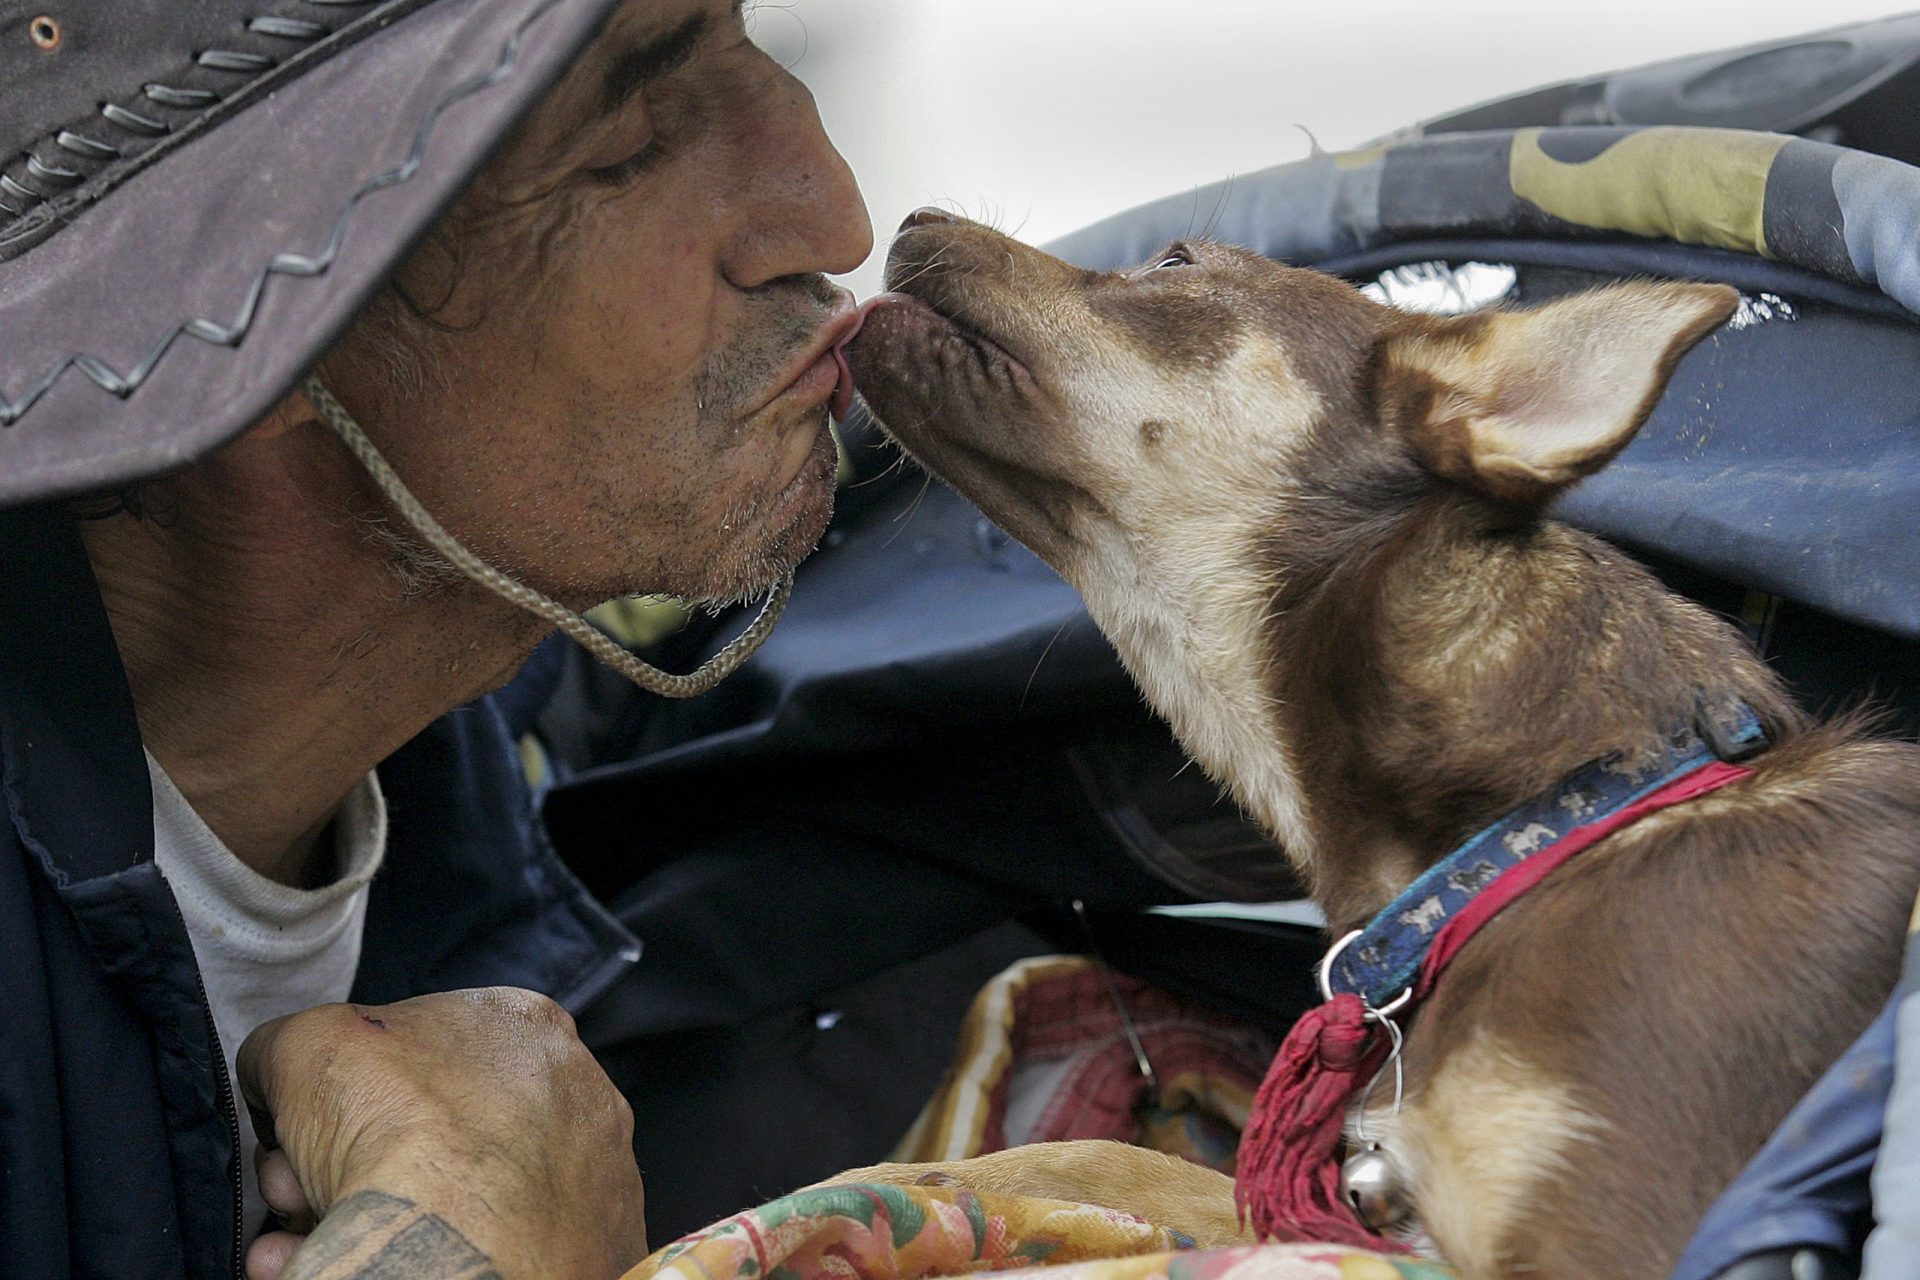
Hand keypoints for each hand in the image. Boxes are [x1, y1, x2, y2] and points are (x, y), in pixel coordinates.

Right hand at [238, 988, 647, 1279]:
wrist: (464, 1253)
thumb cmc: (401, 1131)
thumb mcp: (303, 1046)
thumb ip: (288, 1045)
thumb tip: (274, 1067)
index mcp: (521, 1025)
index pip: (416, 1052)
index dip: (337, 1097)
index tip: (295, 1138)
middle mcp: (570, 1093)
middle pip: (426, 1127)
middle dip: (343, 1162)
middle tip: (295, 1193)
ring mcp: (584, 1176)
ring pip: (450, 1196)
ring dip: (364, 1216)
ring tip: (297, 1244)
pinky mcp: (586, 1252)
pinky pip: (478, 1252)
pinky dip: (409, 1257)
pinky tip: (352, 1264)